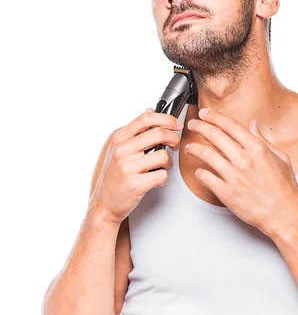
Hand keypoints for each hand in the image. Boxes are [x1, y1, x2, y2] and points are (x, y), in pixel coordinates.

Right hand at [90, 108, 181, 224]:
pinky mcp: (135, 184)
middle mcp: (122, 151)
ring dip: (169, 162)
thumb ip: (133, 131)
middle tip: (175, 144)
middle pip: (158, 133)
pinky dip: (163, 178)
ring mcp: (128, 167)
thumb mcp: (117, 149)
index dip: (166, 118)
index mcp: (118, 139)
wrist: (104, 203)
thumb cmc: (113, 177)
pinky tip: (156, 179)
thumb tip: (150, 110)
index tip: (176, 123)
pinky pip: (162, 175)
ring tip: (162, 167)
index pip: (145, 119)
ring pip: (163, 155)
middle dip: (173, 138)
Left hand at [185, 108, 297, 239]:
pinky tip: (198, 171)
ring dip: (194, 148)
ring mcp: (234, 176)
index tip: (206, 114)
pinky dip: (198, 173)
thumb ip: (263, 139)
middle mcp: (244, 160)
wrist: (284, 214)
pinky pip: (206, 178)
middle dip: (200, 126)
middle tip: (193, 124)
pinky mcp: (227, 193)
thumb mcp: (280, 158)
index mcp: (257, 149)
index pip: (230, 126)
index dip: (214, 117)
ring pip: (206, 154)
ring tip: (190, 147)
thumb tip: (253, 125)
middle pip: (215, 135)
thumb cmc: (284, 189)